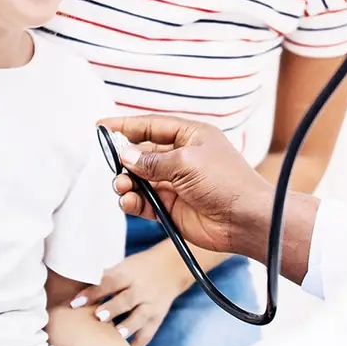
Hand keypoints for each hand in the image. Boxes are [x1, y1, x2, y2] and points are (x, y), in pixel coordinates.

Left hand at [70, 244, 188, 345]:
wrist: (171, 268)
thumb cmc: (138, 268)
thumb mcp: (123, 266)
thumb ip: (105, 278)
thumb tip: (73, 286)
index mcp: (128, 274)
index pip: (109, 282)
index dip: (93, 292)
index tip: (75, 302)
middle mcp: (140, 290)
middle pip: (126, 300)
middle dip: (112, 309)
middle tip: (97, 317)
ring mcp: (150, 305)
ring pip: (138, 318)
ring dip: (127, 327)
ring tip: (116, 336)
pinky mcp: (157, 318)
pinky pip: (146, 334)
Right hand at [100, 115, 272, 259]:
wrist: (245, 220)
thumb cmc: (226, 182)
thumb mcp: (186, 162)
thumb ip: (152, 160)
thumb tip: (127, 156)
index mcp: (191, 136)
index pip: (152, 126)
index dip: (126, 126)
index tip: (101, 127)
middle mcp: (182, 157)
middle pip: (142, 153)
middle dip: (124, 159)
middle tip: (113, 166)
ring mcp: (176, 183)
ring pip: (140, 179)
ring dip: (127, 182)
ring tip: (123, 186)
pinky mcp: (172, 207)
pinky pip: (145, 201)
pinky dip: (134, 201)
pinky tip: (129, 201)